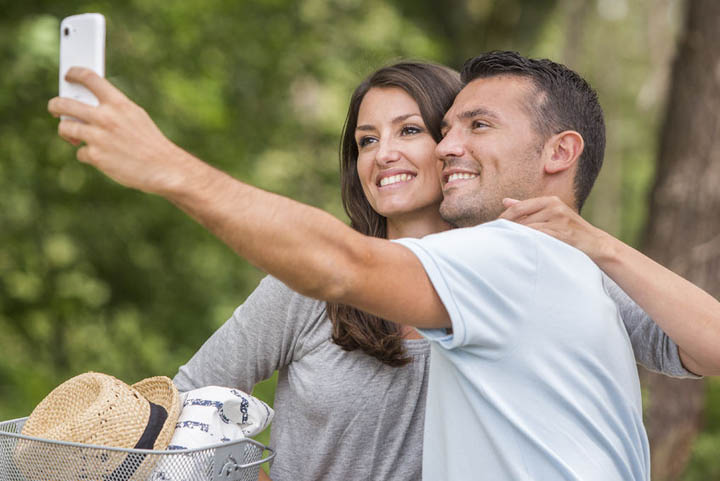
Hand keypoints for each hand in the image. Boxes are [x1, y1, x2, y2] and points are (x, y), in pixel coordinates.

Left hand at [48, 67, 192, 194]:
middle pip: (64, 103)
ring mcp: (98, 137)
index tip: (69, 75)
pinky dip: (88, 155)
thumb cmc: (151, 143)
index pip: (89, 78)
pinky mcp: (95, 156)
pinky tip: (101, 158)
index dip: (74, 74)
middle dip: (55, 105)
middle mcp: (105, 117)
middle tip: (55, 108)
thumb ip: (114, 108)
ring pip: (65, 127)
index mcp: (118, 103)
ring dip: (67, 132)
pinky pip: (80, 152)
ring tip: (74, 136)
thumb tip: (89, 105)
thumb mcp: (136, 116)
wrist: (164, 168)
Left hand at [499, 196, 608, 259]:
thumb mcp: (551, 214)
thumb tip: (505, 201)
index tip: (492, 228)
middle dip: (505, 227)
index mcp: (550, 200)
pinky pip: (537, 237)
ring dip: (513, 236)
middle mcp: (554, 206)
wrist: (596, 244)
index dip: (503, 218)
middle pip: (520, 217)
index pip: (518, 207)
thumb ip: (528, 207)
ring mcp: (559, 219)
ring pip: (527, 227)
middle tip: (493, 238)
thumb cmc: (570, 231)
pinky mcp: (563, 232)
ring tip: (502, 245)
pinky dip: (526, 242)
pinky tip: (518, 248)